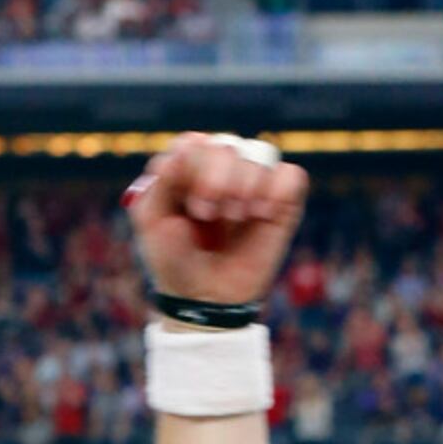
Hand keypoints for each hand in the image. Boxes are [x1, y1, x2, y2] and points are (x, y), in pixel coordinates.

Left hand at [124, 133, 307, 306]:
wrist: (204, 300)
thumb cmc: (173, 260)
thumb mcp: (152, 222)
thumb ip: (160, 182)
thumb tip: (184, 148)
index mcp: (186, 166)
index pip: (195, 143)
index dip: (195, 169)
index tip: (193, 208)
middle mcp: (220, 167)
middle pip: (228, 146)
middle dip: (218, 181)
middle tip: (210, 215)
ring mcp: (252, 181)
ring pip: (260, 153)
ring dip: (247, 186)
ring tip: (236, 217)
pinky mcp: (282, 200)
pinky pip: (291, 175)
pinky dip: (276, 193)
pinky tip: (262, 216)